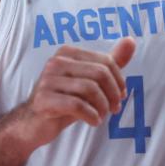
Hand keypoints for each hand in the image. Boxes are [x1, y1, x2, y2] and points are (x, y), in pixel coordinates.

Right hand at [10, 39, 135, 152]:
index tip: (121, 96)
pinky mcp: (43, 99)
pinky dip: (91, 115)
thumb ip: (110, 62)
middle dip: (113, 94)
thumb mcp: (89, 81)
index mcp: (67, 52)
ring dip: (103, 107)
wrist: (33, 124)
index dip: (119, 80)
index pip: (106, 61)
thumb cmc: (65, 100)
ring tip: (102, 115)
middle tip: (115, 109)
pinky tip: (93, 121)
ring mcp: (47, 80)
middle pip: (100, 74)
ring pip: (90, 89)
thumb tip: (131, 41)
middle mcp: (56, 62)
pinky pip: (77, 105)